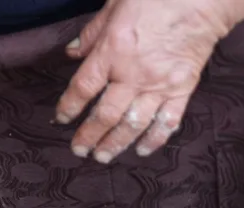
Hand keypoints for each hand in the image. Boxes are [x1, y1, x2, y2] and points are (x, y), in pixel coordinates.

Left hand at [55, 0, 243, 161]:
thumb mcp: (115, 5)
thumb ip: (91, 33)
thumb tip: (71, 53)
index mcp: (112, 51)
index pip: (82, 89)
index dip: (68, 108)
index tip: (60, 119)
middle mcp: (133, 73)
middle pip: (105, 115)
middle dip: (88, 136)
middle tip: (78, 150)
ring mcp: (159, 84)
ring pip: (133, 124)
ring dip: (115, 144)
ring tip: (103, 157)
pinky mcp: (183, 88)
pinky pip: (167, 121)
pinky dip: (154, 139)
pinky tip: (142, 150)